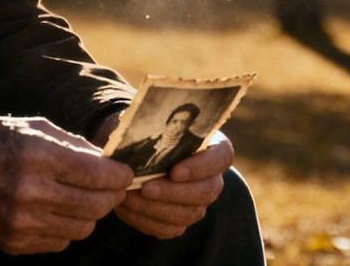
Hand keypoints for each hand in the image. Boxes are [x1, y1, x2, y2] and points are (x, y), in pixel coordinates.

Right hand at [0, 115, 133, 253]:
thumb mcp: (33, 128)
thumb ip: (74, 145)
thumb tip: (109, 161)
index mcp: (38, 156)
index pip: (98, 175)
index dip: (121, 176)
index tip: (126, 173)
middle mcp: (30, 192)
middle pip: (96, 206)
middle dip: (112, 196)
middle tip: (112, 188)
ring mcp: (21, 222)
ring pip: (82, 229)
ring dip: (90, 214)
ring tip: (82, 198)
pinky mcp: (13, 242)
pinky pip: (60, 242)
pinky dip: (66, 228)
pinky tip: (56, 210)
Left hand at [114, 131, 234, 238]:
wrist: (128, 154)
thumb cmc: (140, 131)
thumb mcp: (142, 121)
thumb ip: (147, 125)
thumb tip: (136, 135)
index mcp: (212, 145)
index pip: (222, 156)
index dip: (201, 167)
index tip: (174, 171)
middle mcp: (211, 176)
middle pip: (207, 191)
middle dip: (174, 192)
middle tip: (145, 188)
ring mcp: (198, 201)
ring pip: (189, 214)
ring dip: (156, 208)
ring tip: (128, 196)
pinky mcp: (180, 220)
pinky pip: (170, 228)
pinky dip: (147, 220)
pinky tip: (127, 208)